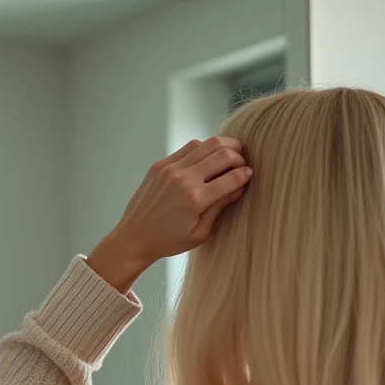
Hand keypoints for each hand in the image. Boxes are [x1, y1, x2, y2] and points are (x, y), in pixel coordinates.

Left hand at [87, 136, 251, 292]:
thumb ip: (220, 207)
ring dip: (224, 146)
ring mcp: (170, 169)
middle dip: (239, 156)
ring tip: (230, 156)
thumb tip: (239, 187)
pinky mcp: (160, 165)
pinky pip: (189, 147)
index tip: (250, 175)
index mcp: (195, 200)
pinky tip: (208, 158)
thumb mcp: (200, 233)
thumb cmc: (168, 241)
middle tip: (243, 164)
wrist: (134, 237)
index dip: (246, 174)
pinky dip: (204, 148)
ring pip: (207, 143)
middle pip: (223, 153)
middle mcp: (183, 180)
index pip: (232, 178)